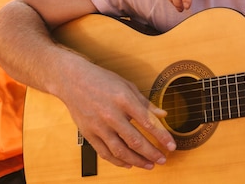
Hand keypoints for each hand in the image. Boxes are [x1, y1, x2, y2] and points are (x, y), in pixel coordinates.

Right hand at [60, 60, 176, 168]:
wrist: (72, 80)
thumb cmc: (102, 80)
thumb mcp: (128, 86)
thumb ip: (146, 103)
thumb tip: (163, 115)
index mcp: (124, 100)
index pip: (148, 123)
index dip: (162, 136)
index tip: (171, 145)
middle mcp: (111, 115)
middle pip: (135, 141)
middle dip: (151, 153)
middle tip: (162, 160)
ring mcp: (99, 126)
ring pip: (120, 151)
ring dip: (137, 161)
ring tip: (149, 165)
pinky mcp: (89, 134)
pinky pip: (105, 153)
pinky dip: (118, 161)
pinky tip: (128, 163)